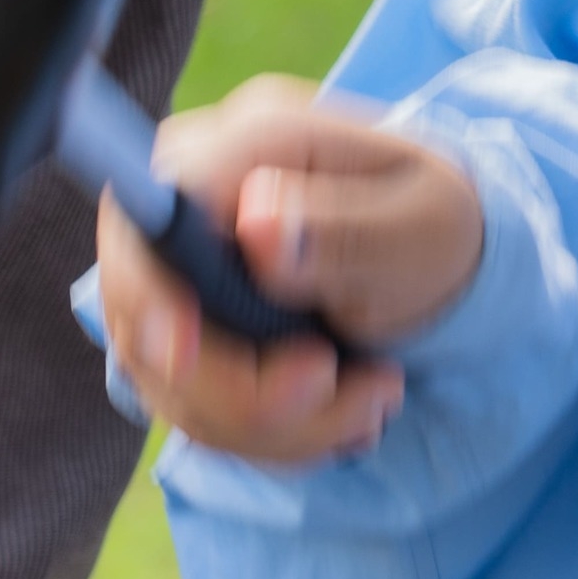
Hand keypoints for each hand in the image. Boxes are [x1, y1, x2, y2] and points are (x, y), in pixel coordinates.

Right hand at [97, 74, 481, 462]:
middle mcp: (185, 208)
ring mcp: (169, 280)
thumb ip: (342, 227)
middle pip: (146, 322)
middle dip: (241, 390)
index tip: (182, 354)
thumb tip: (257, 220)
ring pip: (170, 384)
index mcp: (243, 145)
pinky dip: (271, 432)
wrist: (429, 259)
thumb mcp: (423, 224)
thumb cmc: (432, 225)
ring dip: (276, 423)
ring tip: (374, 399)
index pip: (145, 217)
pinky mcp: (173, 340)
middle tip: (354, 396)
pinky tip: (341, 407)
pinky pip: (194, 410)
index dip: (147, 293)